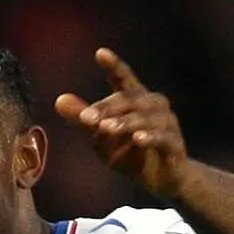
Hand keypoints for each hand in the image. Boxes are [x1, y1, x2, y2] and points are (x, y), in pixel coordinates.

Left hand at [54, 49, 188, 200]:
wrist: (165, 180)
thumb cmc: (133, 154)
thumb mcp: (103, 137)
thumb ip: (85, 119)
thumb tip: (58, 100)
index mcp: (136, 99)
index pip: (124, 79)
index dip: (114, 66)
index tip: (100, 53)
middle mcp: (154, 106)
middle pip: (130, 100)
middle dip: (107, 108)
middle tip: (86, 119)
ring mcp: (167, 124)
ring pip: (145, 118)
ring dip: (125, 122)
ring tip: (106, 128)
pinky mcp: (175, 144)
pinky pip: (162, 137)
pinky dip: (150, 137)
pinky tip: (137, 139)